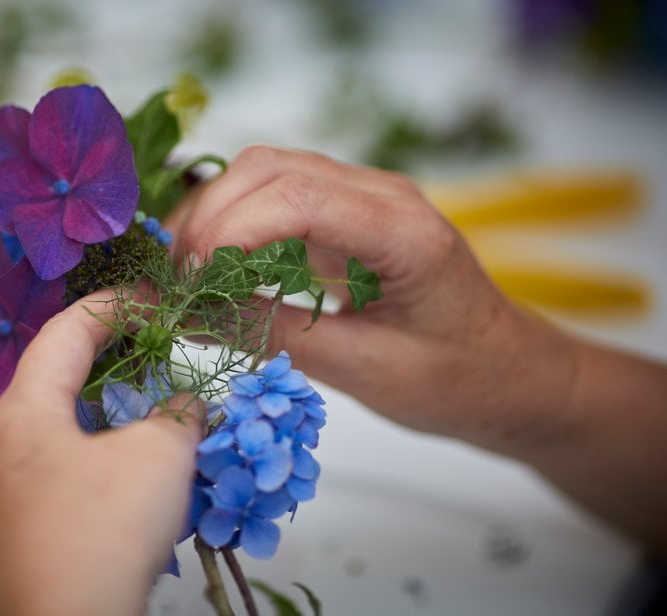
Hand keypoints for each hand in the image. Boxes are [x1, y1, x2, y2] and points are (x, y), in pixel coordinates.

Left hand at [0, 294, 203, 615]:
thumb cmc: (100, 533)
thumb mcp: (158, 454)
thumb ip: (177, 415)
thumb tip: (184, 406)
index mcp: (23, 413)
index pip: (64, 332)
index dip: (113, 305)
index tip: (153, 299)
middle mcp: (4, 452)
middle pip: (57, 383)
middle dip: (112, 363)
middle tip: (157, 353)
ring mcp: (8, 502)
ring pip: (63, 437)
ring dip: (111, 420)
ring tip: (156, 419)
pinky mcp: (25, 540)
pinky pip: (65, 481)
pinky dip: (103, 465)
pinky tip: (137, 484)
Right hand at [168, 146, 577, 448]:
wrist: (509, 372)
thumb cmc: (455, 379)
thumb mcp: (364, 370)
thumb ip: (275, 335)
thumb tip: (188, 314)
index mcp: (404, 232)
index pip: (297, 198)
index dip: (229, 231)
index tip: (190, 282)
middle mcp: (383, 195)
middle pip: (270, 168)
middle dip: (208, 216)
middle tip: (174, 280)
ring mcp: (366, 196)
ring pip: (267, 172)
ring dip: (214, 213)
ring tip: (185, 273)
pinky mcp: (349, 213)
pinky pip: (278, 194)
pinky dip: (234, 221)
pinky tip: (215, 264)